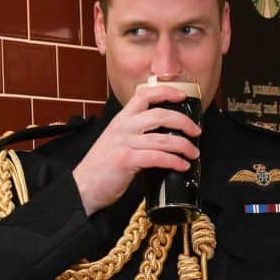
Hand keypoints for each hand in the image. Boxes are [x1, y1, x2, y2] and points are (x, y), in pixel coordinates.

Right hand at [72, 85, 201, 215]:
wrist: (82, 188)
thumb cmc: (103, 168)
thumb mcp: (117, 142)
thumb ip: (135, 135)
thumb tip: (164, 137)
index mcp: (121, 120)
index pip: (143, 95)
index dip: (165, 92)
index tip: (182, 95)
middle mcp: (122, 127)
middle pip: (159, 115)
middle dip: (183, 122)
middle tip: (196, 131)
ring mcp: (123, 143)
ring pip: (162, 138)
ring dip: (184, 145)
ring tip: (194, 153)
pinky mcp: (125, 160)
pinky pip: (157, 157)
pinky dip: (174, 161)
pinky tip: (182, 166)